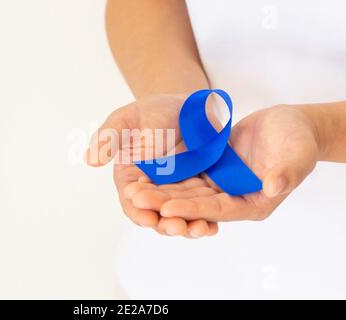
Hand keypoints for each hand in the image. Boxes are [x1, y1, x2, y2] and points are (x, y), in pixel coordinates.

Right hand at [85, 94, 218, 237]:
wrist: (185, 107)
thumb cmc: (151, 111)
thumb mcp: (127, 120)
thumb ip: (109, 138)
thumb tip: (90, 159)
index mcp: (129, 177)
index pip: (130, 201)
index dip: (138, 211)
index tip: (147, 218)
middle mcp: (151, 190)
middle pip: (156, 214)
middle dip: (165, 224)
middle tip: (176, 228)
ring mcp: (175, 192)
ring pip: (178, 216)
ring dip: (187, 226)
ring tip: (199, 229)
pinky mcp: (196, 191)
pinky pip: (199, 209)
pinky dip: (205, 219)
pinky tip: (212, 227)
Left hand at [128, 104, 319, 227]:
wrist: (286, 125)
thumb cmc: (297, 139)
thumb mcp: (296, 153)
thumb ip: (285, 172)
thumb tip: (272, 187)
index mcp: (252, 204)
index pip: (217, 210)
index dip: (192, 209)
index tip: (166, 208)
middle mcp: (232, 200)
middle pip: (195, 204)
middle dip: (166, 202)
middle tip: (137, 198)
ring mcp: (220, 186)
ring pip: (186, 192)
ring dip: (161, 191)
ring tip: (134, 189)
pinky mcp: (211, 172)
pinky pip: (186, 177)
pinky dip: (168, 177)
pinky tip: (145, 174)